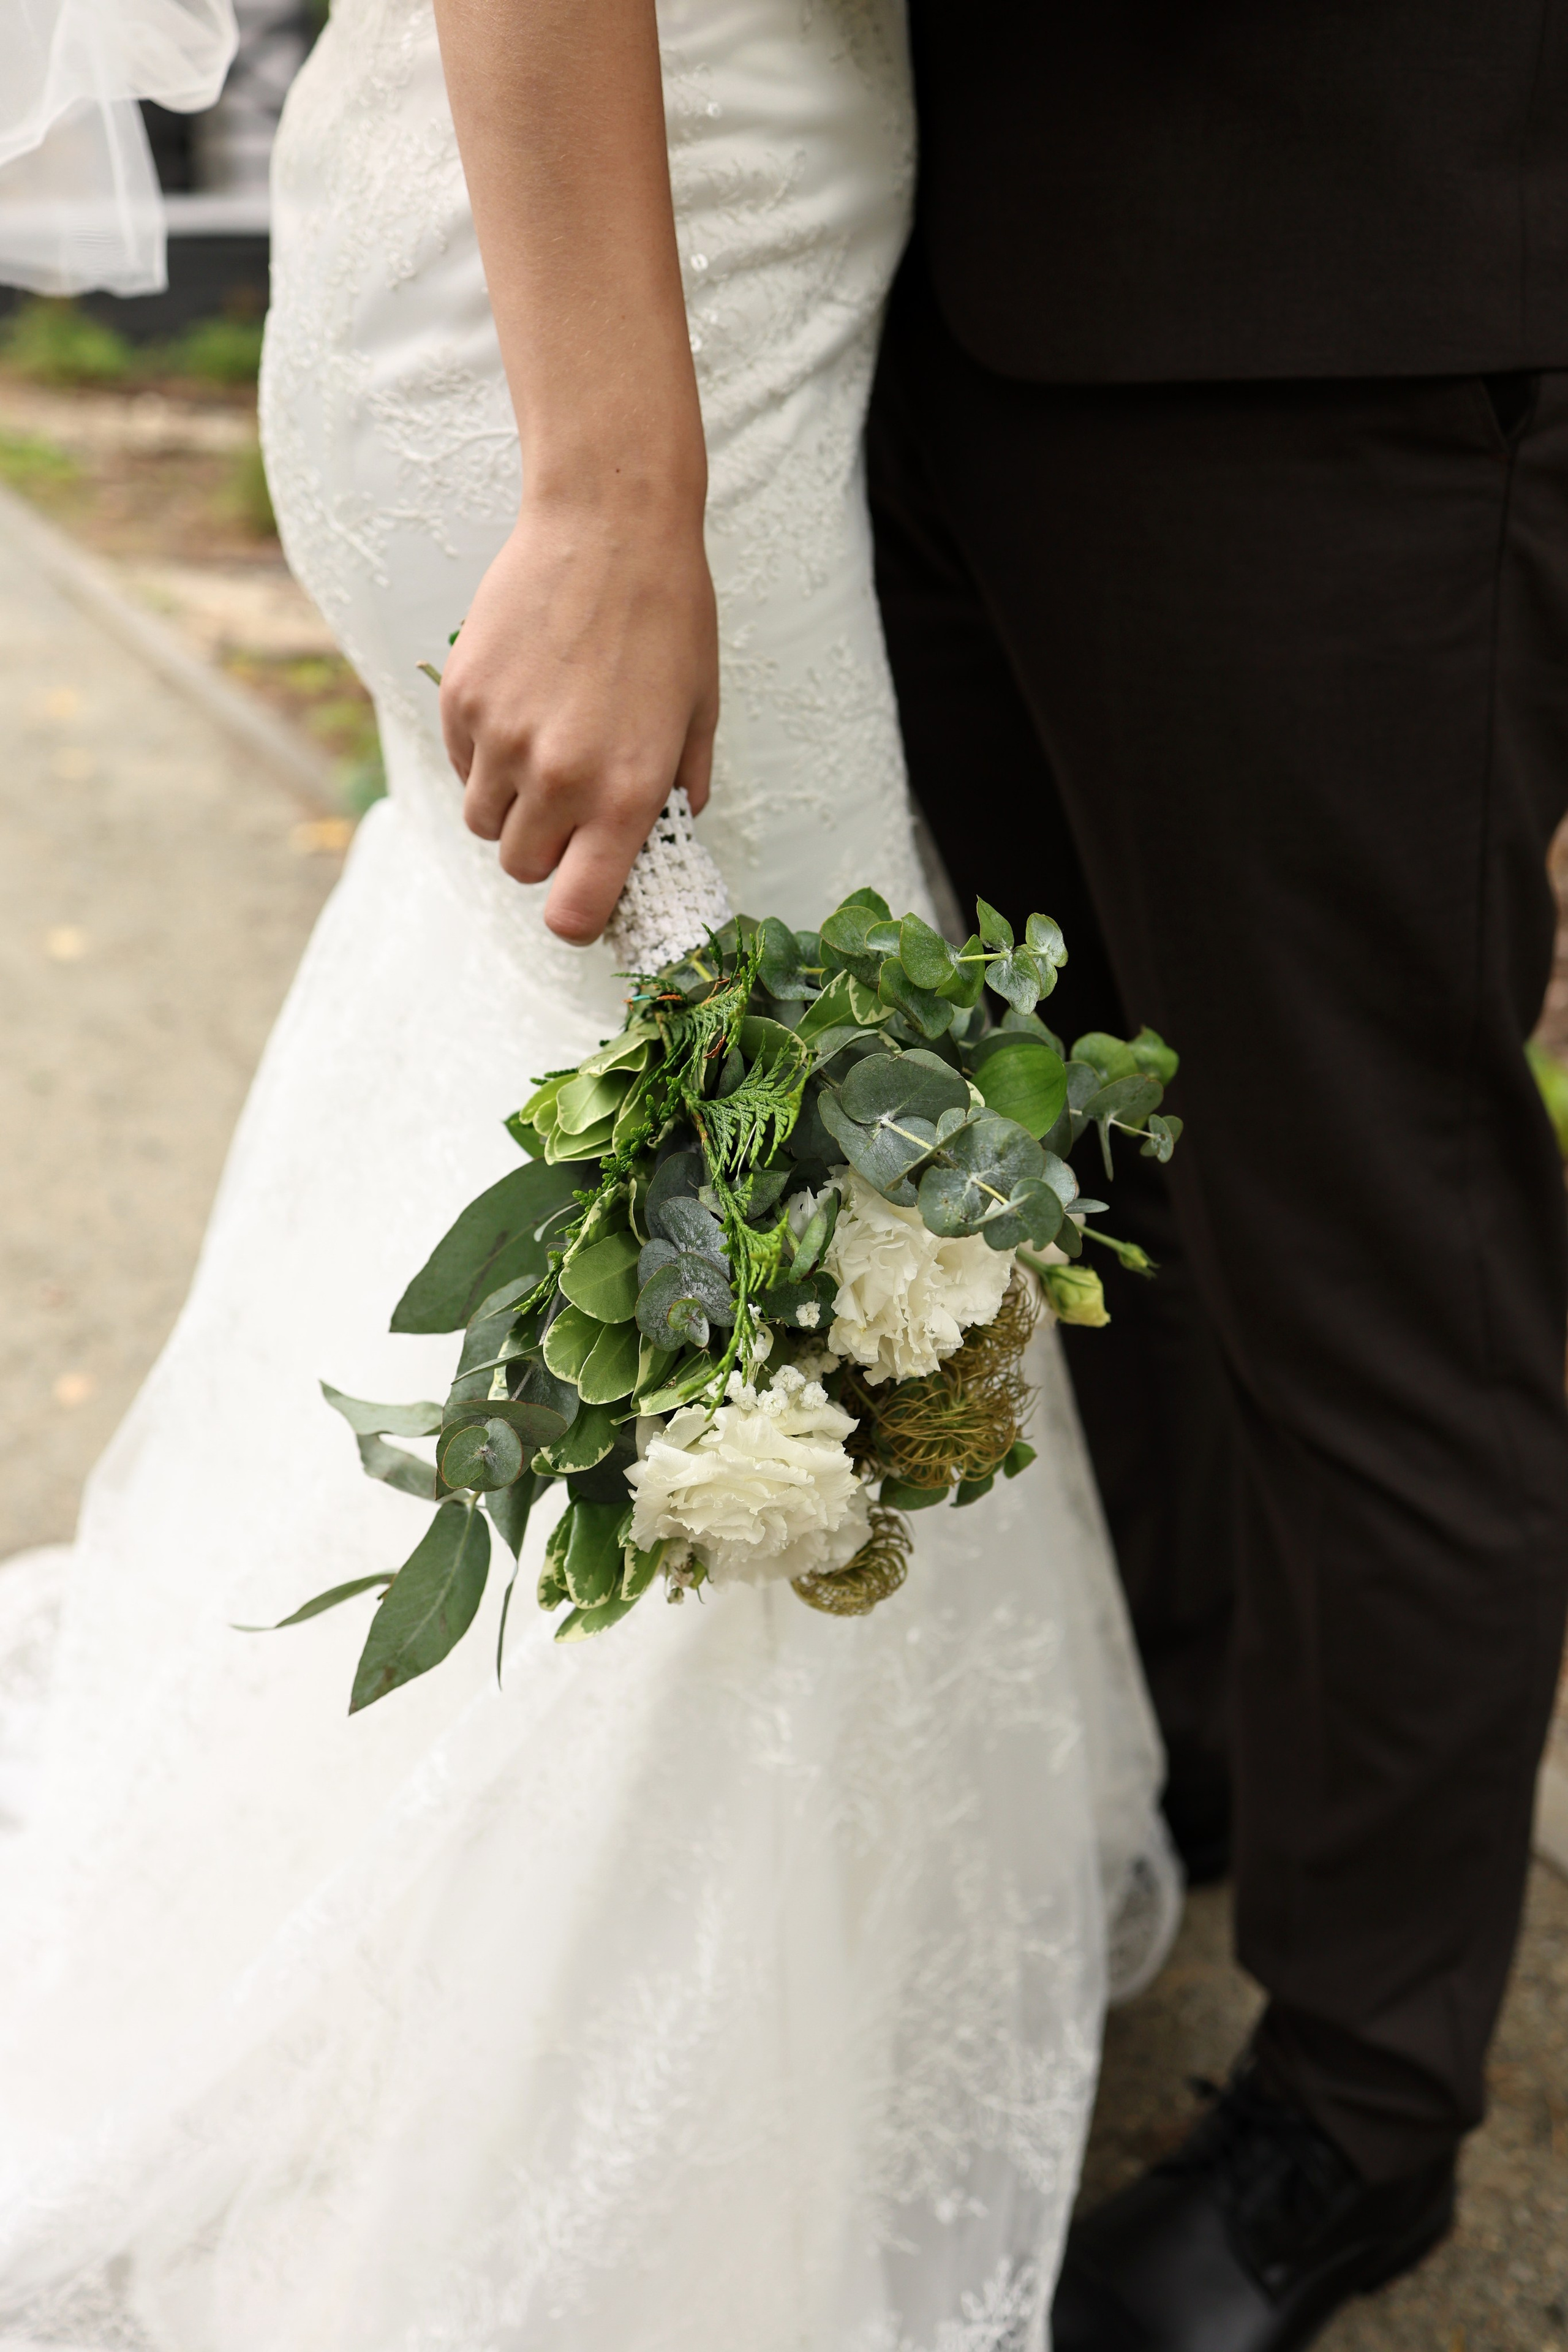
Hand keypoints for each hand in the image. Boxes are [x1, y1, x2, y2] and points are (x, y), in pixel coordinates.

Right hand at [441, 488, 718, 942]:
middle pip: (521, 867)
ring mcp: (501, 738)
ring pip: (483, 821)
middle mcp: (558, 777)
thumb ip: (681, 790)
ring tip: (544, 746)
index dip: (575, 919)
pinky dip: (483, 753)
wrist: (609, 524)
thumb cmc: (667, 617)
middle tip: (572, 802)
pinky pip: (460, 763)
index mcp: (625, 793)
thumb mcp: (699, 713)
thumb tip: (664, 838)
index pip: (573, 910)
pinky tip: (521, 701)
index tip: (581, 901)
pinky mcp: (462, 699)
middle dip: (545, 849)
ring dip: (509, 804)